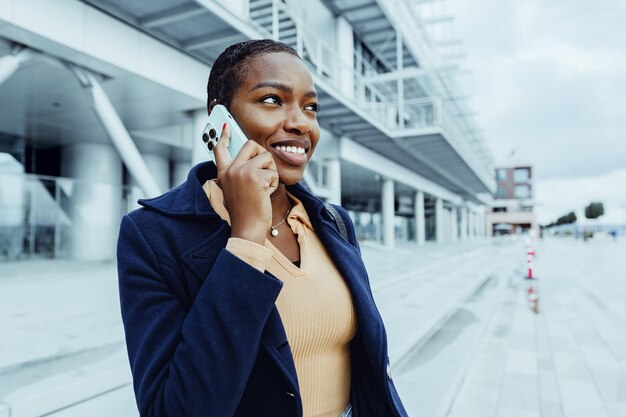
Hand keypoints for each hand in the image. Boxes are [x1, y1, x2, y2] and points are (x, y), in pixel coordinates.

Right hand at [214, 124, 278, 244]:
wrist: (247, 228)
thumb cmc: (244, 212)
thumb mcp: (233, 191)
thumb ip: (236, 175)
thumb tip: (248, 159)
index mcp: (223, 174)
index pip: (220, 149)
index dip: (222, 135)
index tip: (226, 126)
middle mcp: (230, 170)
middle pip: (250, 145)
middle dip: (262, 155)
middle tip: (263, 171)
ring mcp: (242, 172)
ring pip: (266, 157)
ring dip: (270, 172)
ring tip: (263, 188)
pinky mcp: (256, 177)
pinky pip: (273, 172)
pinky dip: (274, 184)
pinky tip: (265, 195)